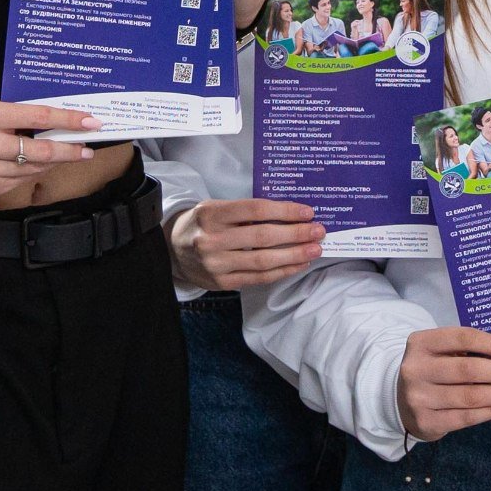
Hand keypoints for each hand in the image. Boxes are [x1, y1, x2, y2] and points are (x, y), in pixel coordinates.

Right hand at [0, 101, 99, 201]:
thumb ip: (11, 119)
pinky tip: (34, 167)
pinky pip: (19, 181)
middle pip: (40, 149)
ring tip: (66, 155)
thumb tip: (51, 125)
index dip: (68, 120)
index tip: (90, 122)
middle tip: (87, 148)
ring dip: (52, 163)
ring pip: (32, 168)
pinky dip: (30, 173)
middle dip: (69, 150)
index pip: (37, 115)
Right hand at [168, 198, 325, 291]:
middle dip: (296, 234)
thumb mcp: (216, 208)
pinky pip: (258, 278)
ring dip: (294, 255)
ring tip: (314, 249)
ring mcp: (216, 264)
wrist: (172, 250)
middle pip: (263, 236)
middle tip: (318, 231)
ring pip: (263, 260)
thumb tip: (291, 214)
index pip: (256, 210)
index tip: (308, 212)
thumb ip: (246, 211)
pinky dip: (282, 271)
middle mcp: (212, 239)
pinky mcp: (221, 283)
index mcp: (211, 213)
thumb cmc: (203, 224)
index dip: (285, 211)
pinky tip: (298, 264)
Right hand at [397, 326, 490, 441]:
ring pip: (471, 396)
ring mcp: (419, 397)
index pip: (465, 338)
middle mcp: (416, 369)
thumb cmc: (433, 370)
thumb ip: (471, 350)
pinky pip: (467, 417)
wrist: (401, 401)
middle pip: (469, 369)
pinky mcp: (426, 422)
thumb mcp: (442, 352)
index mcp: (421, 342)